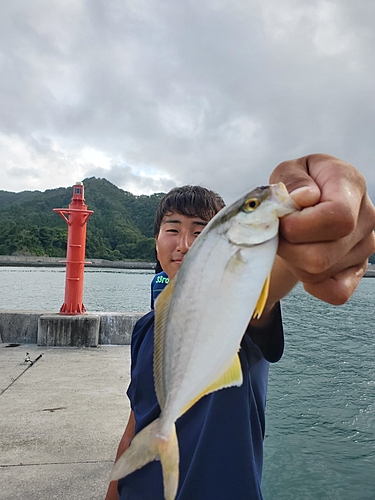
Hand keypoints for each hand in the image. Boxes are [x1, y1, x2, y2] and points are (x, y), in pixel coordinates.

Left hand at [269, 154, 374, 303]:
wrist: (305, 205)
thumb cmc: (296, 187)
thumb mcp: (287, 171)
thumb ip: (291, 180)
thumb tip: (304, 197)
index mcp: (350, 183)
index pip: (337, 217)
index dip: (300, 226)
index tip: (282, 221)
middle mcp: (366, 216)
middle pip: (323, 254)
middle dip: (288, 248)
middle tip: (279, 234)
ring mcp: (365, 246)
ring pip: (320, 273)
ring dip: (294, 261)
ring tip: (292, 242)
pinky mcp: (359, 270)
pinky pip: (335, 292)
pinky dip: (312, 284)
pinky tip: (303, 263)